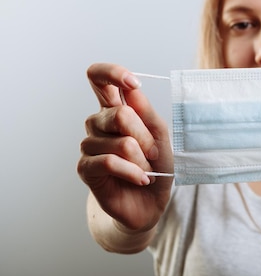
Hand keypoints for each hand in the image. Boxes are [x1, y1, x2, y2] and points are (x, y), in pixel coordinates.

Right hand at [77, 63, 172, 231]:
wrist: (151, 202)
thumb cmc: (156, 165)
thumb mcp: (160, 136)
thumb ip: (147, 113)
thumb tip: (132, 90)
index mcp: (115, 108)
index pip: (99, 78)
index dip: (112, 73)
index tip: (133, 83)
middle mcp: (98, 123)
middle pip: (119, 114)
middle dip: (145, 137)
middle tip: (152, 154)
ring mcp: (89, 145)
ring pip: (120, 142)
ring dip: (141, 160)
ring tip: (145, 170)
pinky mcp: (85, 168)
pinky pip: (109, 162)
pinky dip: (132, 172)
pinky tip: (141, 179)